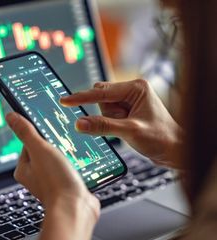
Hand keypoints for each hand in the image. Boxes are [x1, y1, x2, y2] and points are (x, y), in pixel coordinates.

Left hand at [6, 112, 99, 239]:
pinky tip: (81, 161)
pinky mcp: (66, 184)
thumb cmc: (55, 180)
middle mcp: (37, 176)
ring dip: (67, 153)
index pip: (29, 143)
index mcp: (24, 169)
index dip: (40, 135)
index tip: (50, 130)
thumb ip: (26, 132)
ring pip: (59, 159)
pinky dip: (75, 163)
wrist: (76, 207)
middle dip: (56, 144)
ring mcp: (52, 181)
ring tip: (74, 151)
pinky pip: (69, 167)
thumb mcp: (39, 150)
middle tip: (65, 141)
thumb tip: (11, 116)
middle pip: (45, 150)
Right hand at [60, 80, 182, 166]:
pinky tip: (127, 129)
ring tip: (129, 128)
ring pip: (104, 108)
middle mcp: (132, 91)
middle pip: (102, 98)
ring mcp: (129, 101)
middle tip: (123, 124)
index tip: (65, 101)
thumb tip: (79, 123)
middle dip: (107, 114)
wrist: (174, 150)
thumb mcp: (130, 131)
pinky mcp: (127, 111)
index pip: (102, 92)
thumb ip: (103, 126)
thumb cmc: (160, 137)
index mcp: (136, 88)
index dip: (82, 98)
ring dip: (111, 121)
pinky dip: (112, 124)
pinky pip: (109, 116)